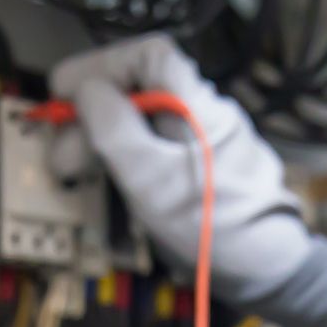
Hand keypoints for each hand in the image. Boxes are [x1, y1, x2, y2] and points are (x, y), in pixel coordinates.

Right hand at [49, 34, 326, 326]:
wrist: (267, 270)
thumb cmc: (211, 225)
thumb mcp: (151, 179)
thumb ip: (116, 130)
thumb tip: (87, 90)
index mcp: (197, 103)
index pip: (146, 55)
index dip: (100, 65)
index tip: (63, 91)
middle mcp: (204, 112)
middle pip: (139, 89)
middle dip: (92, 113)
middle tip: (59, 151)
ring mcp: (204, 141)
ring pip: (143, 120)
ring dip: (103, 137)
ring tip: (72, 168)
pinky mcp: (203, 168)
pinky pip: (156, 146)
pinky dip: (124, 156)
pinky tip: (107, 178)